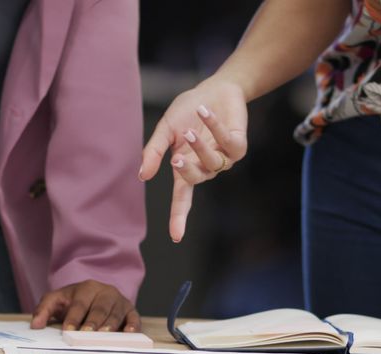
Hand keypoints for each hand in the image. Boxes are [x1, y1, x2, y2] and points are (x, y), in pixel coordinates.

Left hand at [30, 280, 140, 332]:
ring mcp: (119, 301)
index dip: (73, 317)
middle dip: (93, 322)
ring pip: (116, 313)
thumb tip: (35, 325)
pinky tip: (129, 333)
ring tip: (104, 336)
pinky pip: (134, 317)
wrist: (95, 294)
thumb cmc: (74, 301)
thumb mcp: (56, 300)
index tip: (67, 330)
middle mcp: (105, 292)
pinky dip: (133, 325)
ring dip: (111, 325)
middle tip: (87, 334)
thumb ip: (43, 310)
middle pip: (99, 308)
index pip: (79, 303)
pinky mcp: (130, 310)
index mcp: (86, 288)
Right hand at [139, 78, 248, 241]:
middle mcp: (206, 166)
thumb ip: (153, 151)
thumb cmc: (188, 110)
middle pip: (195, 180)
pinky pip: (230, 145)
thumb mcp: (165, 129)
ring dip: (199, 146)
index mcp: (186, 166)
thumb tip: (142, 176)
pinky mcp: (238, 144)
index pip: (181, 197)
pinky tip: (206, 112)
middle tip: (175, 158)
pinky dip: (216, 127)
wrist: (215, 89)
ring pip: (213, 163)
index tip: (175, 236)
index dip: (178, 216)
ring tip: (190, 130)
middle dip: (186, 171)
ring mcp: (224, 157)